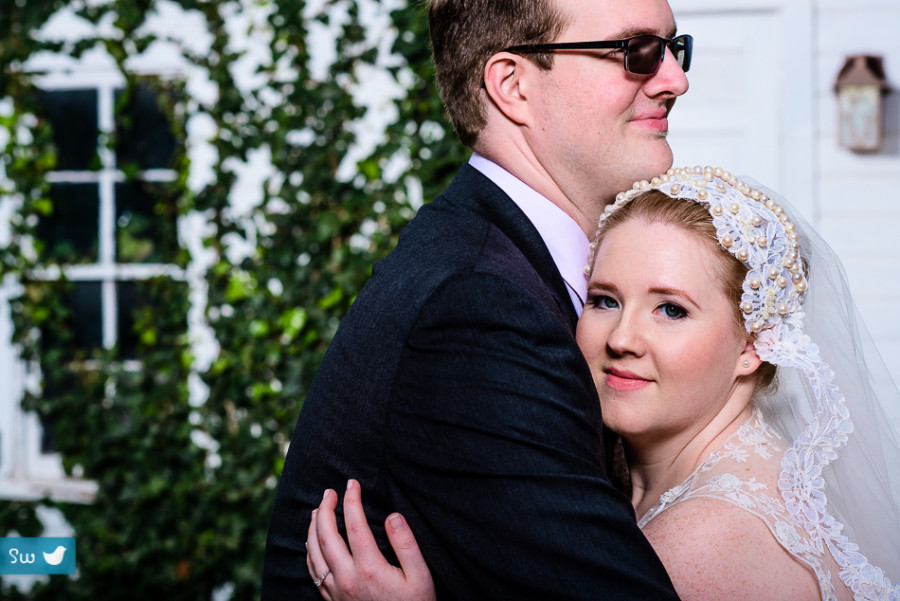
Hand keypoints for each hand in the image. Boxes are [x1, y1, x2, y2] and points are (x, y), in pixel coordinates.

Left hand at [306, 479, 435, 600]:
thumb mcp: (421, 576)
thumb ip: (406, 544)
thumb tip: (392, 516)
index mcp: (369, 567)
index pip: (354, 524)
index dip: (352, 499)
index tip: (352, 483)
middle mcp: (347, 578)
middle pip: (326, 535)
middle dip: (326, 508)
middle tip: (330, 491)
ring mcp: (336, 590)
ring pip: (313, 552)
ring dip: (313, 527)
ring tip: (318, 509)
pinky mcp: (332, 600)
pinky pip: (313, 571)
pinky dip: (309, 551)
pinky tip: (312, 542)